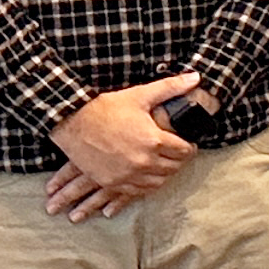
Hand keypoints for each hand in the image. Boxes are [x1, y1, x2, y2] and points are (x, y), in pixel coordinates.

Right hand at [44, 71, 202, 220]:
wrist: (71, 121)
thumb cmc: (106, 107)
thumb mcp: (139, 95)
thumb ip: (170, 87)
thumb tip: (196, 77)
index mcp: (153, 140)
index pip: (184, 151)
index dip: (189, 147)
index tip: (188, 144)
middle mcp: (143, 161)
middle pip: (173, 168)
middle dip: (178, 160)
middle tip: (177, 154)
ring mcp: (126, 174)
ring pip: (158, 182)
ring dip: (164, 174)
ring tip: (163, 164)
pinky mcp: (111, 182)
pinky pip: (137, 191)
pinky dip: (145, 185)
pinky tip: (146, 176)